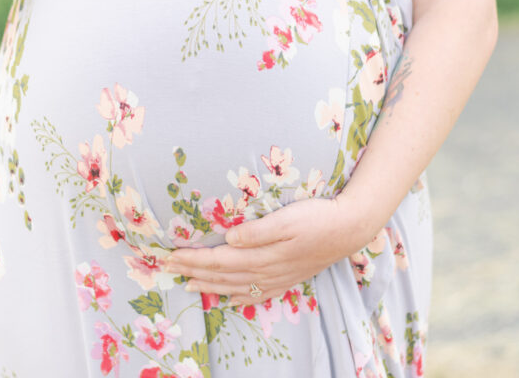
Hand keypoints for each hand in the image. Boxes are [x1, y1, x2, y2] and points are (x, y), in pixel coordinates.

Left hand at [164, 196, 370, 305]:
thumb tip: (229, 237)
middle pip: (222, 274)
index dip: (193, 259)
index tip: (171, 255)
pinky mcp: (288, 278)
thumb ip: (257, 231)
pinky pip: (258, 294)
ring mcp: (278, 277)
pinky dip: (240, 299)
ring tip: (190, 286)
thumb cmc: (317, 217)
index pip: (219, 259)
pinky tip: (230, 301)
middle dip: (194, 271)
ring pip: (236, 286)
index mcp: (262, 254)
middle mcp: (266, 270)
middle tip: (169, 269)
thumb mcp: (287, 218)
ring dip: (210, 286)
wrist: (350, 229)